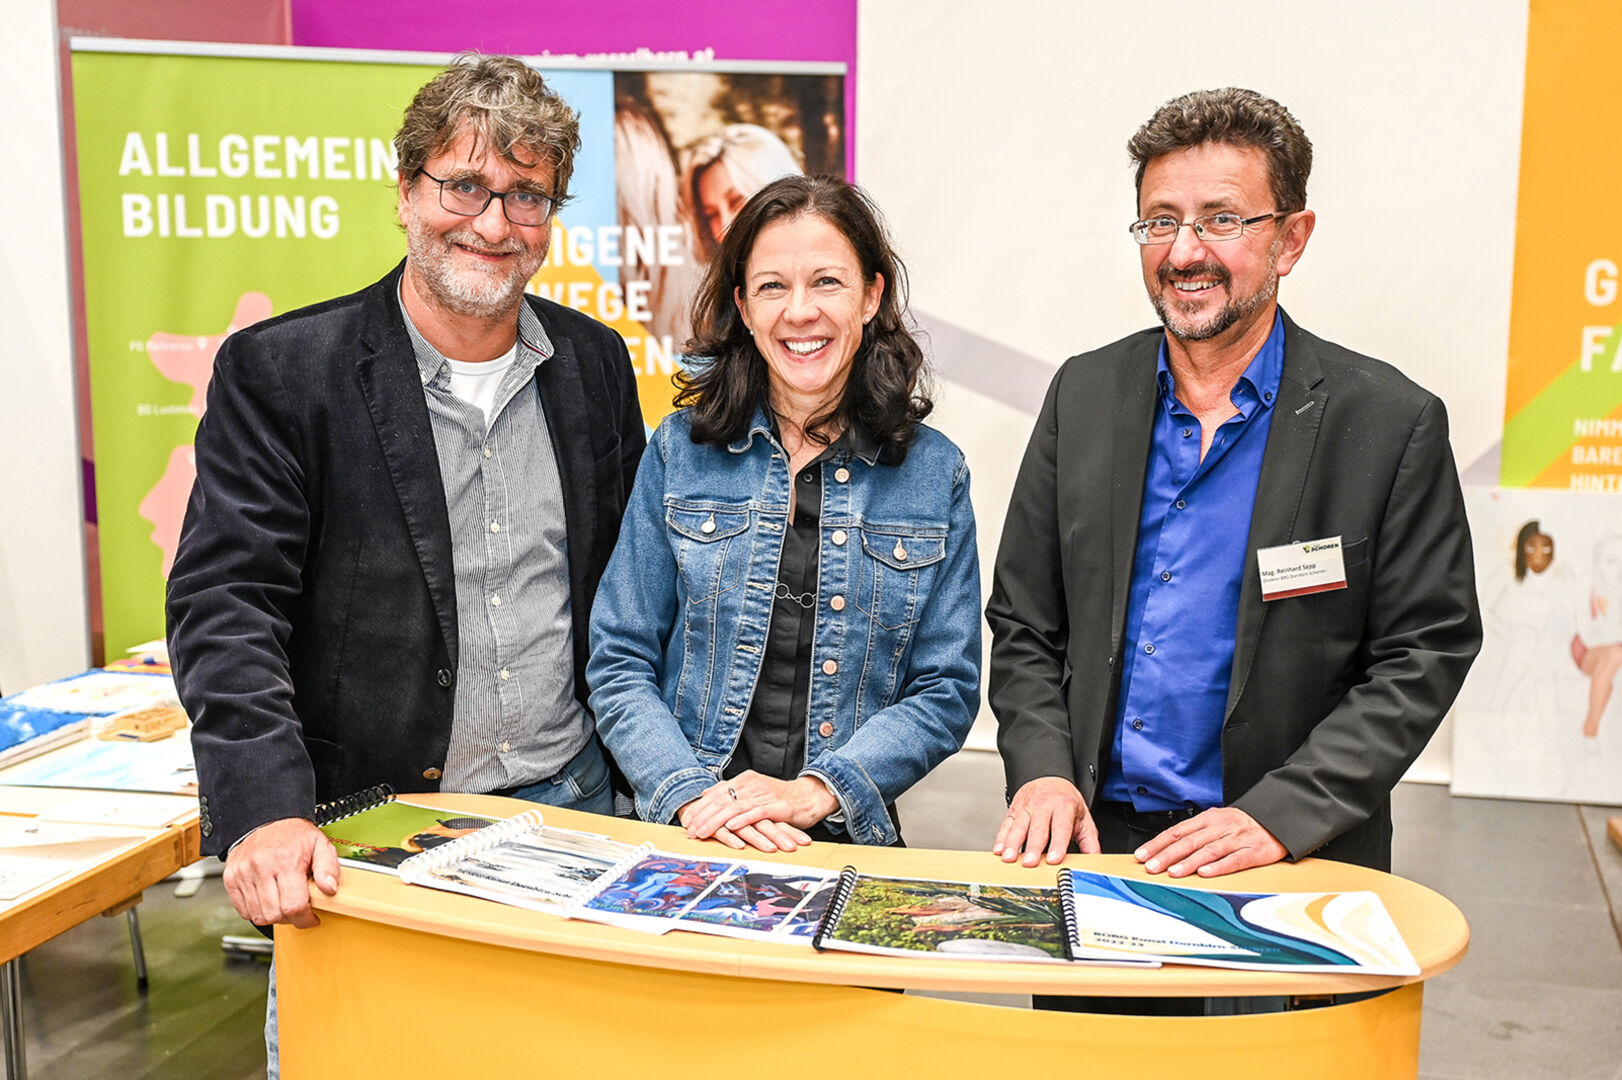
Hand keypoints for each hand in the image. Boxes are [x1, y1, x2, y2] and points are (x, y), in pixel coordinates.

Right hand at [222, 817, 339, 927]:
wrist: (267, 820)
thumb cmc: (294, 835)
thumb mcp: (320, 844)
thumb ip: (328, 867)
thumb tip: (330, 889)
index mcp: (286, 860)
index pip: (293, 906)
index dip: (305, 919)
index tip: (311, 918)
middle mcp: (261, 867)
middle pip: (275, 914)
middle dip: (290, 918)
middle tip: (298, 908)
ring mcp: (243, 873)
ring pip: (258, 915)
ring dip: (273, 916)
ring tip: (283, 902)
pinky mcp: (231, 878)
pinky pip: (243, 910)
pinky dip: (257, 911)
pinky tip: (268, 899)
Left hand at [678, 773, 831, 852]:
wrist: (809, 796)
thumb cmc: (779, 798)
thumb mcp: (752, 792)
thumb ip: (732, 794)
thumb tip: (707, 798)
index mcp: (744, 780)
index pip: (715, 793)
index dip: (699, 808)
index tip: (687, 822)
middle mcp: (751, 785)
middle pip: (721, 800)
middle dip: (703, 817)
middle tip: (690, 831)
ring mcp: (764, 794)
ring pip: (734, 808)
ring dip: (716, 822)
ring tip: (703, 832)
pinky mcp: (777, 806)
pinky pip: (756, 813)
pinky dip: (742, 820)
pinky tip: (731, 827)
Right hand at [992, 777, 1099, 865]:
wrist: (1050, 779)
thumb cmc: (1066, 803)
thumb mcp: (1083, 818)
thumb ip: (1090, 842)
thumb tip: (1095, 862)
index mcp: (1063, 807)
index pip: (1060, 828)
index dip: (1057, 845)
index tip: (1054, 860)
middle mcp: (1043, 805)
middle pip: (1038, 828)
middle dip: (1033, 846)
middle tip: (1030, 862)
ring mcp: (1027, 807)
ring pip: (1018, 826)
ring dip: (1012, 843)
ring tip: (1009, 858)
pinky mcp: (1014, 810)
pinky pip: (1006, 824)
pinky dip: (1001, 838)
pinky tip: (999, 850)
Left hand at [1135, 807, 1286, 877]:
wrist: (1278, 818)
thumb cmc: (1242, 825)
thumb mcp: (1216, 822)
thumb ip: (1195, 833)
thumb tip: (1167, 848)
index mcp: (1208, 819)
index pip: (1177, 831)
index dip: (1158, 843)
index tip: (1142, 855)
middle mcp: (1220, 827)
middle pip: (1189, 841)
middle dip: (1167, 855)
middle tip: (1151, 867)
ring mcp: (1237, 838)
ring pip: (1209, 850)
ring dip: (1189, 862)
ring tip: (1173, 872)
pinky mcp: (1254, 851)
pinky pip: (1235, 859)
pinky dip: (1219, 866)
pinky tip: (1205, 873)